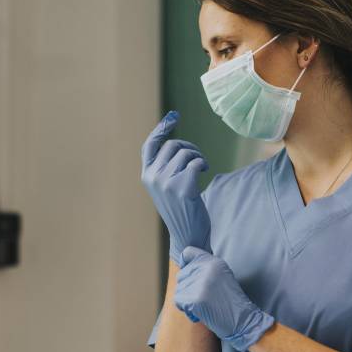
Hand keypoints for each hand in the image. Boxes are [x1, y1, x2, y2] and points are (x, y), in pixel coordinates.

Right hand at [140, 111, 211, 265]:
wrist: (188, 235)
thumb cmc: (180, 209)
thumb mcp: (165, 186)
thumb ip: (165, 167)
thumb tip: (176, 143)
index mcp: (146, 176)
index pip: (150, 145)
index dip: (161, 129)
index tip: (173, 116)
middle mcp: (153, 177)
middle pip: (172, 145)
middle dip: (189, 147)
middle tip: (198, 158)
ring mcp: (166, 182)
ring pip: (185, 153)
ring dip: (198, 156)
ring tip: (201, 167)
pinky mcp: (183, 186)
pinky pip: (196, 162)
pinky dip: (203, 163)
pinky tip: (204, 171)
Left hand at [174, 246, 274, 351]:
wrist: (243, 321)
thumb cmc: (231, 302)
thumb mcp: (222, 276)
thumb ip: (204, 269)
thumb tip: (182, 267)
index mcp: (214, 262)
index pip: (187, 252)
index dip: (185, 264)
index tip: (189, 275)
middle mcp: (207, 269)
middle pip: (181, 275)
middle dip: (187, 289)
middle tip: (204, 298)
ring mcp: (201, 283)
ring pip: (179, 290)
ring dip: (187, 301)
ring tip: (205, 306)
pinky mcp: (196, 299)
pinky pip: (179, 302)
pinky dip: (187, 310)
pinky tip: (200, 313)